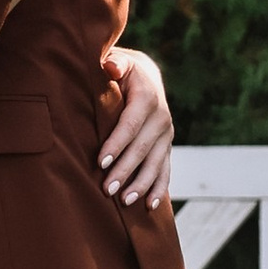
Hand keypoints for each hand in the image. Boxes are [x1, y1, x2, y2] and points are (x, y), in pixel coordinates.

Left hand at [99, 46, 173, 208]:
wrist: (145, 76)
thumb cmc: (121, 71)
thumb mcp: (118, 62)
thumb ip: (113, 63)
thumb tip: (110, 66)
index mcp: (147, 97)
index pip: (131, 124)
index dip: (117, 143)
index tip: (101, 161)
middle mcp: (161, 118)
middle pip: (142, 148)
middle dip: (125, 170)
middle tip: (107, 188)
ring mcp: (166, 135)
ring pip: (155, 163)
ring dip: (141, 184)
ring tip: (125, 201)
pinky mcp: (166, 147)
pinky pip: (165, 171)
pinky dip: (158, 189)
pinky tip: (149, 206)